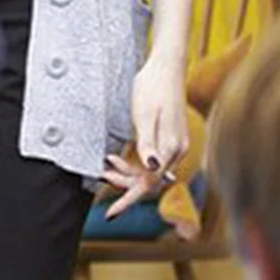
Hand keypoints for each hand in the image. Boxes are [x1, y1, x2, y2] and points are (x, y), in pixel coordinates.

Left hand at [100, 51, 188, 219]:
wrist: (166, 66)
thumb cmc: (153, 87)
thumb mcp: (145, 114)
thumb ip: (148, 143)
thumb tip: (152, 168)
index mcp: (171, 148)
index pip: (148, 184)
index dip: (128, 199)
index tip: (110, 213)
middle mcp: (177, 151)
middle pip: (149, 181)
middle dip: (124, 183)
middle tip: (102, 175)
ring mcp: (175, 146)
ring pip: (149, 172)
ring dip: (127, 172)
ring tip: (107, 163)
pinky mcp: (170, 139)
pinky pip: (152, 160)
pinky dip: (134, 162)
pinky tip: (118, 157)